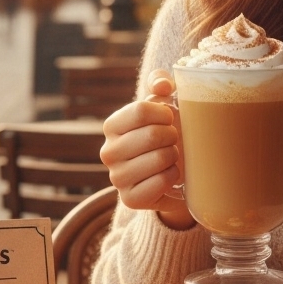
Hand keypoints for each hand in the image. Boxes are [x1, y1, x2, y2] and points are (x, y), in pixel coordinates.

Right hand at [100, 69, 192, 228]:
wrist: (174, 171)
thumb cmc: (167, 132)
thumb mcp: (164, 103)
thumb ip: (161, 83)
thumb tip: (162, 85)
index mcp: (112, 125)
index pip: (140, 110)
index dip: (165, 113)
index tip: (170, 118)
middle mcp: (108, 152)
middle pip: (151, 135)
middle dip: (172, 135)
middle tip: (172, 140)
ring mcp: (117, 178)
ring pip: (159, 158)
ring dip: (174, 155)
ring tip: (171, 156)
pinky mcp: (130, 200)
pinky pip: (162, 182)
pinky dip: (173, 176)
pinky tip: (169, 174)